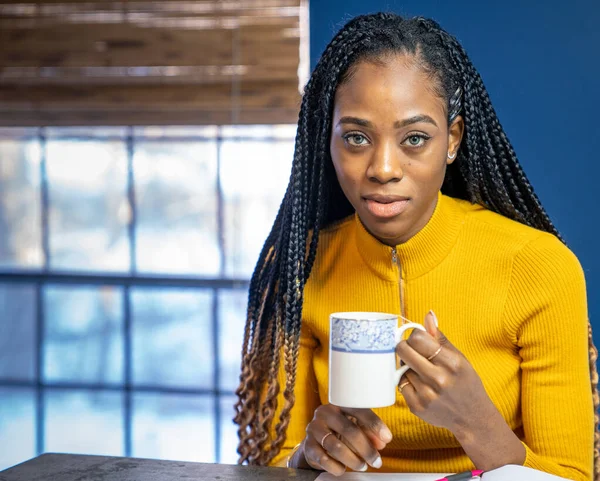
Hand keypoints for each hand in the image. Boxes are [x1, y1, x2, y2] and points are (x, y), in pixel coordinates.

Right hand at [298, 404, 391, 475]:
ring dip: (353, 459)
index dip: (374, 424)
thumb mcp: (354, 428)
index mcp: (339, 404)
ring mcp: (314, 428)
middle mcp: (325, 413)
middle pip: (349, 430)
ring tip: (362, 466)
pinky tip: (343, 469)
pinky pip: (324, 458)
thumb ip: (368, 433)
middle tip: (377, 461)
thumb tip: (382, 442)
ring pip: (336, 446)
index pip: (359, 410)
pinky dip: (336, 467)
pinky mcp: (308, 445)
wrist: (314, 443)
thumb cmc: (338, 432)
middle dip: (366, 448)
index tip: (387, 438)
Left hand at [396, 311, 494, 433]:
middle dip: (405, 347)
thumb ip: (440, 337)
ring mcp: (427, 395)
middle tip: (412, 352)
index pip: (418, 338)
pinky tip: (420, 385)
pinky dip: (406, 382)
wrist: (472, 418)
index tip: (418, 340)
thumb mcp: (459, 358)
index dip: (414, 336)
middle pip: (404, 351)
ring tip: (422, 372)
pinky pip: (400, 384)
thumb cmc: (466, 383)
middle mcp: (439, 379)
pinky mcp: (417, 407)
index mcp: (452, 363)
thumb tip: (428, 315)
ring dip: (408, 367)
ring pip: (401, 368)